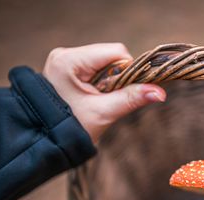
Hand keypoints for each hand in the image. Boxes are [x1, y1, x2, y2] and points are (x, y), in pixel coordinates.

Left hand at [42, 43, 165, 142]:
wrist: (43, 142)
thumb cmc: (69, 129)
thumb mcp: (103, 114)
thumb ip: (131, 99)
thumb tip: (160, 92)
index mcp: (68, 60)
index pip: (115, 52)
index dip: (129, 71)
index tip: (126, 93)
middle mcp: (65, 54)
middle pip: (111, 56)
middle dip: (118, 78)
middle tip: (109, 100)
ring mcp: (65, 60)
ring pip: (105, 63)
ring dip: (111, 82)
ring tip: (99, 101)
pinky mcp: (67, 68)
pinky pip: (96, 69)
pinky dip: (102, 83)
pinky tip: (94, 98)